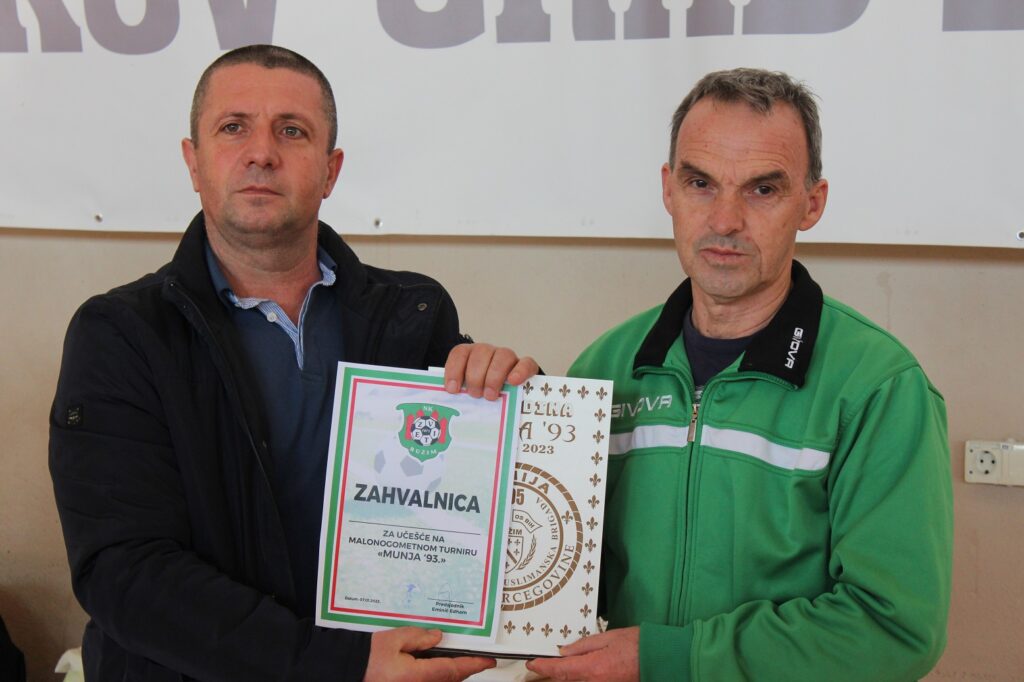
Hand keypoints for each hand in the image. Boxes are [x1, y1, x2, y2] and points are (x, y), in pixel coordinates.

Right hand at [364, 627, 494, 681]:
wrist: (346, 669)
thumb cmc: (365, 657)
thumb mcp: (393, 639)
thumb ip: (419, 637)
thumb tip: (438, 638)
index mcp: (416, 676)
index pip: (453, 669)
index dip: (474, 664)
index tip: (489, 660)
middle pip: (450, 679)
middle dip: (465, 669)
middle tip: (478, 658)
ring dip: (452, 673)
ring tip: (459, 659)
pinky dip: (439, 676)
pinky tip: (438, 665)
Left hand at [444, 343, 538, 399]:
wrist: (512, 396)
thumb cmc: (484, 393)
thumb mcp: (468, 392)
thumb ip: (460, 393)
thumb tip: (446, 405)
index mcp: (471, 355)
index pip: (461, 353)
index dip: (454, 369)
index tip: (452, 389)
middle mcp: (489, 352)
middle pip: (481, 352)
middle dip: (475, 376)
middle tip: (475, 395)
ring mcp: (508, 357)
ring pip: (502, 356)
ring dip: (494, 376)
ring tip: (490, 396)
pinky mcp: (526, 366)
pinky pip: (526, 363)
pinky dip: (519, 371)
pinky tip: (513, 382)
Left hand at [525, 627, 638, 681]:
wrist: (660, 660)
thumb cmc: (637, 646)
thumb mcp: (607, 638)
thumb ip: (583, 646)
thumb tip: (565, 651)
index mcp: (593, 668)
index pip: (560, 670)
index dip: (543, 667)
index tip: (532, 663)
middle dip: (550, 676)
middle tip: (538, 670)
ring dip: (564, 680)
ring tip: (553, 672)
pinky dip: (578, 681)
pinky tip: (574, 675)